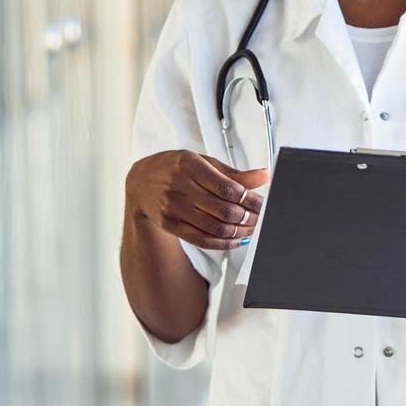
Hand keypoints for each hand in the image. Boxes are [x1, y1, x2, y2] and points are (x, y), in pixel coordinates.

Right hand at [125, 150, 268, 250]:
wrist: (141, 182)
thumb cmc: (176, 168)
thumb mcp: (203, 162)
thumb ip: (233, 172)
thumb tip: (264, 176)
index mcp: (190, 165)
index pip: (227, 187)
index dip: (250, 199)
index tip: (263, 204)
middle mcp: (180, 186)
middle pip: (223, 210)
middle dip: (248, 217)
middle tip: (261, 218)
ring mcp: (173, 208)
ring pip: (214, 227)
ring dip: (239, 232)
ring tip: (251, 229)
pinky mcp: (169, 224)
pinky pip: (201, 239)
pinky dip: (222, 243)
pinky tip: (235, 240)